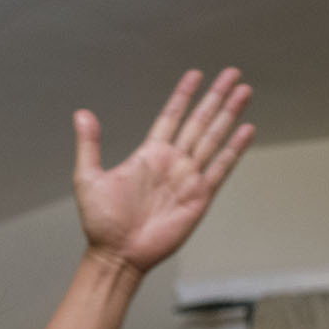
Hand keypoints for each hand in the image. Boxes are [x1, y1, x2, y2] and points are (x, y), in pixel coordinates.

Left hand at [74, 69, 255, 274]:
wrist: (117, 254)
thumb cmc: (101, 223)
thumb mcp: (88, 179)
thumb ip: (89, 145)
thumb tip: (81, 114)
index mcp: (149, 154)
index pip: (171, 116)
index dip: (183, 95)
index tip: (195, 74)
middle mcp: (172, 162)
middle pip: (199, 121)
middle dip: (215, 97)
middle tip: (232, 73)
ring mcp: (187, 178)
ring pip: (213, 138)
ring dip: (229, 115)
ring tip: (244, 91)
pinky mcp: (199, 197)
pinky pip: (220, 168)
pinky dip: (234, 149)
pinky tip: (247, 130)